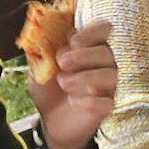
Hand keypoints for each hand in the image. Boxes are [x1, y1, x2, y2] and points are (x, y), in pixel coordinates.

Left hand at [30, 18, 117, 148]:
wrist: (49, 118)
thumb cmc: (49, 86)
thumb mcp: (39, 66)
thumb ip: (41, 48)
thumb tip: (38, 30)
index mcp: (89, 47)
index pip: (103, 30)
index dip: (92, 32)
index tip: (72, 40)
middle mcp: (103, 64)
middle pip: (106, 52)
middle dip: (84, 55)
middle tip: (62, 62)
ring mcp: (107, 86)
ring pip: (110, 75)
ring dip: (86, 77)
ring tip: (63, 83)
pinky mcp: (106, 107)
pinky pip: (108, 102)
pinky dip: (91, 101)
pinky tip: (73, 101)